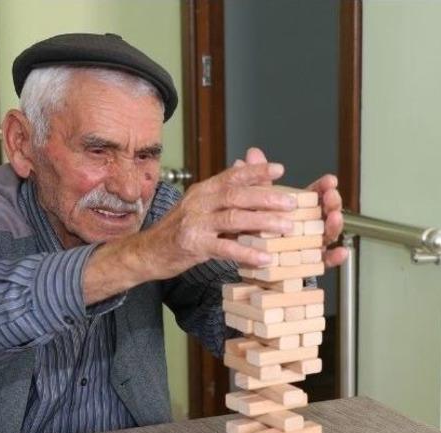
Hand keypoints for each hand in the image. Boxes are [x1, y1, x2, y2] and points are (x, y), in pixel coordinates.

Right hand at [82, 152, 298, 302]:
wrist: (147, 252)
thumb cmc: (180, 230)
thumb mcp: (201, 206)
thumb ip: (225, 192)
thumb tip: (246, 166)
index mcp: (203, 190)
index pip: (232, 175)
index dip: (256, 171)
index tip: (280, 169)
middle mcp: (199, 202)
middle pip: (237, 195)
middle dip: (267, 197)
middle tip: (292, 202)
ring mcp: (195, 223)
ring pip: (234, 218)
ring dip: (263, 222)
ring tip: (287, 227)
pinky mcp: (193, 245)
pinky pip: (225, 248)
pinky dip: (247, 253)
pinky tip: (265, 258)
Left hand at [243, 148, 345, 267]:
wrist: (251, 262)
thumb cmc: (257, 231)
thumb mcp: (255, 204)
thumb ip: (257, 181)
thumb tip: (251, 155)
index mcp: (298, 210)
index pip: (315, 195)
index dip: (324, 187)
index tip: (330, 180)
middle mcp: (308, 227)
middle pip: (325, 212)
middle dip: (332, 203)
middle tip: (332, 196)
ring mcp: (310, 245)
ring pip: (328, 235)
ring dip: (334, 225)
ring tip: (334, 217)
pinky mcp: (309, 264)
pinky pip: (324, 262)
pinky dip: (335, 258)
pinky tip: (341, 252)